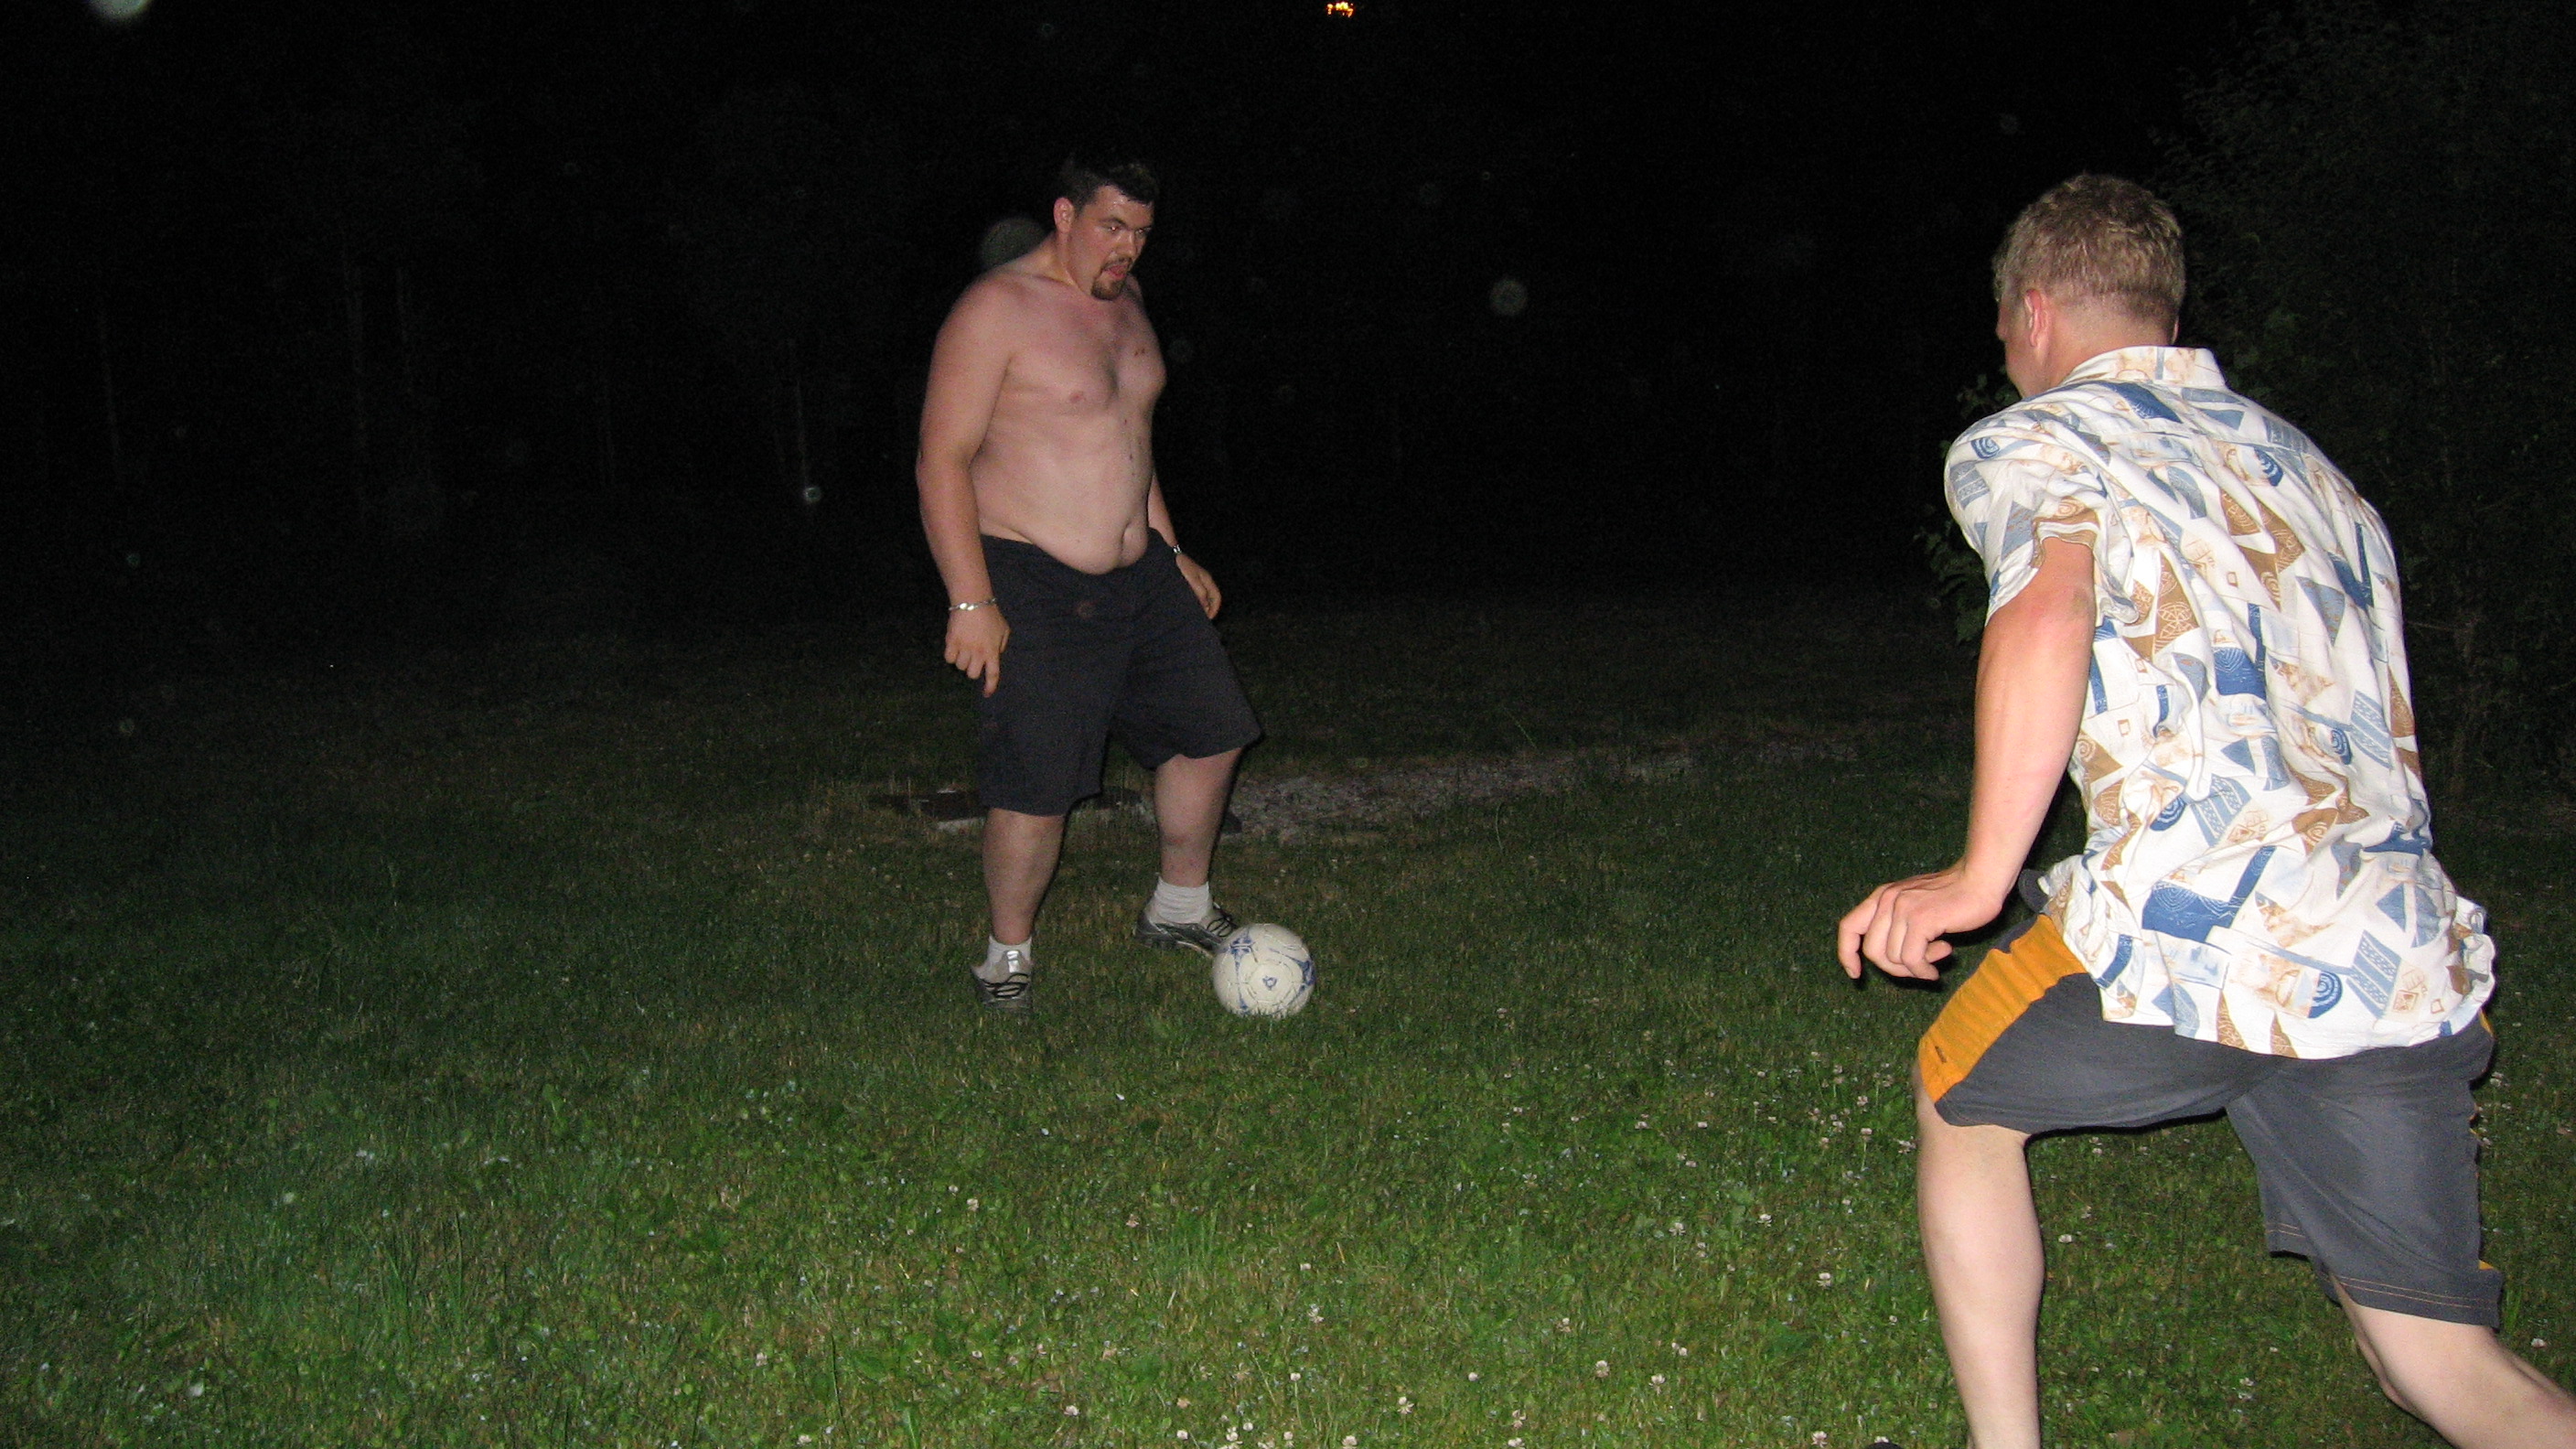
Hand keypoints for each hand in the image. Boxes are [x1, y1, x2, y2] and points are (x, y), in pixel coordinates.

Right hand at [944, 605, 1008, 695]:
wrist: (972, 601)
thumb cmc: (990, 614)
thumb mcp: (1003, 629)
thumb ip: (1001, 645)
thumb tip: (996, 655)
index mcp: (992, 651)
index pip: (992, 675)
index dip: (990, 687)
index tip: (986, 694)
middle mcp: (978, 653)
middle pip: (972, 674)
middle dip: (972, 670)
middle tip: (972, 660)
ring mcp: (964, 648)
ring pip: (960, 667)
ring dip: (962, 661)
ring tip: (963, 649)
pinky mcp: (951, 642)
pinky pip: (949, 658)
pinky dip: (951, 656)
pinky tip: (954, 648)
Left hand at [1175, 551, 1221, 618]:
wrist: (1169, 556)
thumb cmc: (1181, 566)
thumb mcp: (1191, 579)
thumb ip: (1199, 592)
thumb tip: (1205, 606)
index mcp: (1207, 580)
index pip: (1217, 598)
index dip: (1214, 609)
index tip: (1207, 619)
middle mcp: (1204, 581)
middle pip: (1210, 598)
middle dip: (1207, 609)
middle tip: (1199, 619)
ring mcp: (1196, 580)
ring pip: (1202, 597)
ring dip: (1199, 606)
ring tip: (1193, 614)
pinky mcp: (1188, 581)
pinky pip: (1194, 594)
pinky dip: (1193, 601)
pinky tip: (1186, 605)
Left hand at [1836, 863, 2011, 980]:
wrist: (1981, 879)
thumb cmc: (1954, 896)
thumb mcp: (1916, 906)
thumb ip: (1899, 927)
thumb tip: (1894, 964)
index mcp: (1882, 896)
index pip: (1849, 927)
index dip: (1847, 953)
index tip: (1856, 974)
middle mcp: (1887, 900)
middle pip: (1872, 952)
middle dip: (1894, 969)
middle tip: (1919, 968)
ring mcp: (1902, 908)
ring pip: (1893, 959)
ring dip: (1916, 967)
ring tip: (1938, 955)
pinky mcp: (1920, 919)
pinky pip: (1911, 959)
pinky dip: (1925, 968)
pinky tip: (1944, 956)